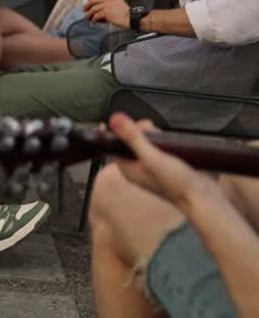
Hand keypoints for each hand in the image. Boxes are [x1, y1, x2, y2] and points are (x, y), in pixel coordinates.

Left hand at [84, 0, 129, 27]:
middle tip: (84, 9)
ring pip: (93, 9)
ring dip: (88, 14)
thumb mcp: (119, 2)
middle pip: (93, 0)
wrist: (131, 18)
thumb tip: (102, 5)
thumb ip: (111, 1)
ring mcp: (107, 6)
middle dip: (86, 5)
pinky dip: (93, 19)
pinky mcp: (106, 13)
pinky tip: (93, 22)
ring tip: (87, 18)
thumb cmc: (126, 12)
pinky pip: (96, 16)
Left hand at [109, 112, 224, 211]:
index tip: (140, 127)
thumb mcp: (153, 157)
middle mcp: (137, 169)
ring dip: (156, 137)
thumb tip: (115, 119)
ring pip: (147, 143)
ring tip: (168, 141)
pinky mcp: (166, 167)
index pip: (117, 142)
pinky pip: (160, 148)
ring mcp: (151, 168)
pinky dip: (165, 143)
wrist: (205, 200)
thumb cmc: (178, 183)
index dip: (126, 131)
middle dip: (144, 132)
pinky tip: (174, 144)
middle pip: (132, 140)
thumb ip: (133, 138)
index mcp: (127, 168)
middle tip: (157, 135)